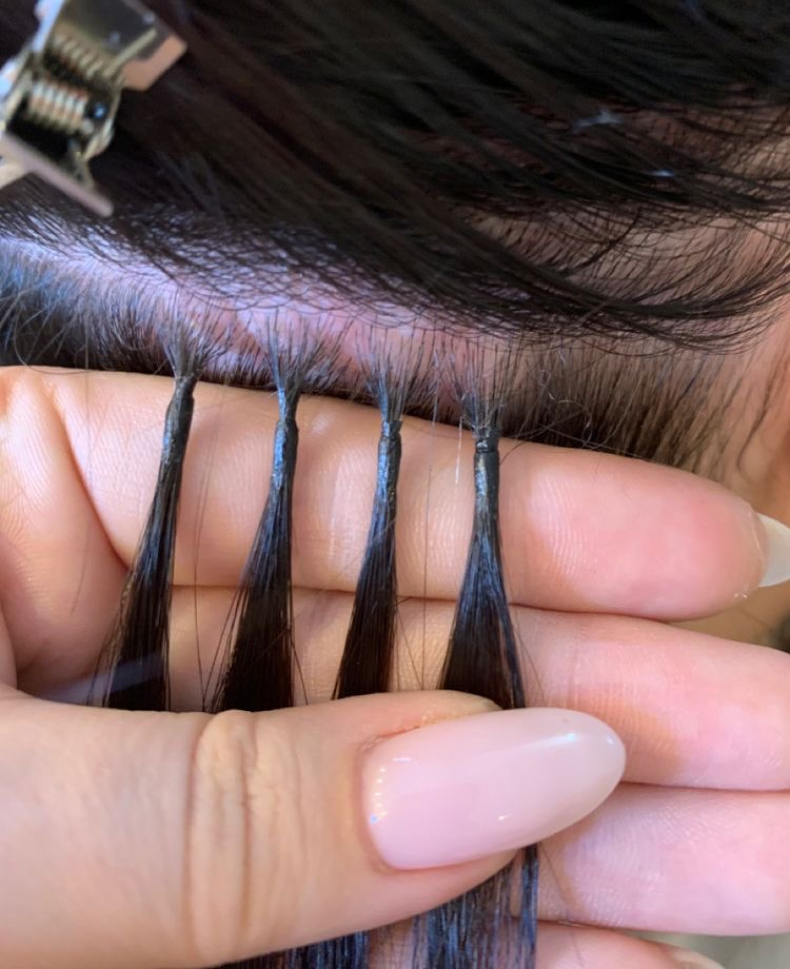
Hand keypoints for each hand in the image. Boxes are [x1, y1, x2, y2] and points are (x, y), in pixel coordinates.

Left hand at [0, 366, 784, 967]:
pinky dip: (487, 945)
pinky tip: (623, 954)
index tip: (711, 551)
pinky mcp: (191, 909)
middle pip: (412, 642)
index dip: (537, 518)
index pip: (337, 489)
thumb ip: (219, 801)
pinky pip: (356, 919)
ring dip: (589, 838)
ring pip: (410, 793)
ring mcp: (172, 770)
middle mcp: (135, 624)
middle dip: (610, 696)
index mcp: (60, 504)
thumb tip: (510, 767)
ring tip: (765, 854)